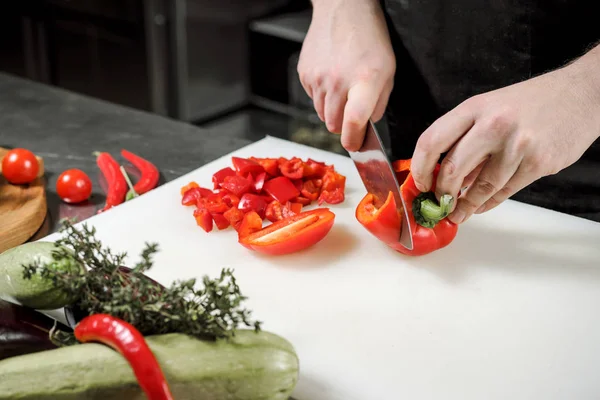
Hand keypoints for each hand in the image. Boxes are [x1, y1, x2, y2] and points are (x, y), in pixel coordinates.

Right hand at [297, 0, 395, 150]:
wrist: (343, 9)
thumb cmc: (369, 38)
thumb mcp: (388, 71)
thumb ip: (379, 103)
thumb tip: (366, 126)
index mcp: (365, 80)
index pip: (354, 122)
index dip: (354, 140)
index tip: (356, 145)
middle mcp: (338, 81)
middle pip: (334, 125)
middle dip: (344, 125)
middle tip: (353, 112)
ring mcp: (318, 77)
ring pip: (322, 114)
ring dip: (332, 111)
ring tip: (343, 90)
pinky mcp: (304, 74)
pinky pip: (312, 98)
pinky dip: (321, 96)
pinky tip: (331, 78)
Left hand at [410, 61, 599, 223]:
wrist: (580, 95)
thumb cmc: (529, 103)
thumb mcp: (490, 108)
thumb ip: (465, 138)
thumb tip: (442, 174)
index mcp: (474, 108)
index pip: (432, 141)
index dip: (420, 168)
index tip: (419, 183)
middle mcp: (494, 125)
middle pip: (452, 168)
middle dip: (441, 192)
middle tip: (438, 202)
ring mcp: (517, 145)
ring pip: (480, 187)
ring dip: (465, 205)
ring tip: (457, 213)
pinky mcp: (538, 163)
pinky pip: (504, 191)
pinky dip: (488, 203)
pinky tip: (480, 206)